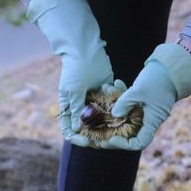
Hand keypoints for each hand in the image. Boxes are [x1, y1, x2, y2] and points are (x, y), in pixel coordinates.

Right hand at [26, 0, 114, 145]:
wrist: (86, 49)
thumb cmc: (76, 69)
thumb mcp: (74, 89)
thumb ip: (76, 108)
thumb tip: (76, 129)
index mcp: (70, 106)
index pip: (70, 130)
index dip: (77, 138)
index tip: (88, 142)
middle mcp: (82, 106)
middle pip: (88, 128)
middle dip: (97, 135)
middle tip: (108, 139)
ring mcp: (95, 101)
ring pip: (102, 120)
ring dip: (109, 124)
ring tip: (117, 127)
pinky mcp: (107, 94)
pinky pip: (112, 106)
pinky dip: (117, 108)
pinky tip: (121, 107)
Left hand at [93, 43, 190, 151]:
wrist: (172, 65)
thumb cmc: (158, 79)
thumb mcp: (139, 91)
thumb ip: (124, 103)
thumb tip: (114, 114)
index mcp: (153, 121)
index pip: (140, 143)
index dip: (124, 145)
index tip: (111, 138)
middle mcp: (150, 118)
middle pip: (130, 131)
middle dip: (113, 129)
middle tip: (98, 129)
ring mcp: (147, 109)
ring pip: (128, 114)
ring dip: (115, 106)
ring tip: (105, 91)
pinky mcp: (145, 100)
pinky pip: (130, 103)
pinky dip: (122, 96)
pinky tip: (115, 83)